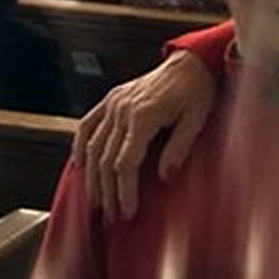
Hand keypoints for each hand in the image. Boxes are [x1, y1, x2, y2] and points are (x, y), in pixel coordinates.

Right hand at [72, 51, 214, 220]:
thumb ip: (180, 147)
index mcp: (144, 114)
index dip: (125, 190)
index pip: (126, 162)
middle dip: (108, 192)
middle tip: (113, 216)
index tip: (128, 212)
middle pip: (106, 159)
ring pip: (92, 146)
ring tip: (97, 202)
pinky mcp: (111, 99)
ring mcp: (113, 103)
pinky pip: (87, 125)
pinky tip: (80, 168)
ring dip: (93, 178)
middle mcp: (122, 109)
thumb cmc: (198, 89)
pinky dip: (80, 147)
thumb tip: (165, 177)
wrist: (192, 62)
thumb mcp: (198, 118)